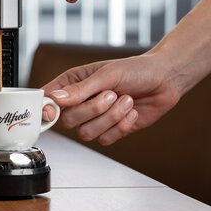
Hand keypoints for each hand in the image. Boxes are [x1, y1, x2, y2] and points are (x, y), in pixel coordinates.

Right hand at [41, 53, 182, 144]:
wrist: (164, 80)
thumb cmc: (136, 70)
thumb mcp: (107, 74)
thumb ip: (81, 89)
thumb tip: (56, 99)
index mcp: (73, 84)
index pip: (48, 100)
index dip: (46, 108)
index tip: (52, 111)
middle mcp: (81, 103)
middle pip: (68, 121)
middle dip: (93, 110)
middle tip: (111, 94)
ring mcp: (95, 118)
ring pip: (86, 133)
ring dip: (110, 118)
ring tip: (125, 101)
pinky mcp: (111, 130)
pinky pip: (105, 140)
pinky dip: (121, 126)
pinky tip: (131, 111)